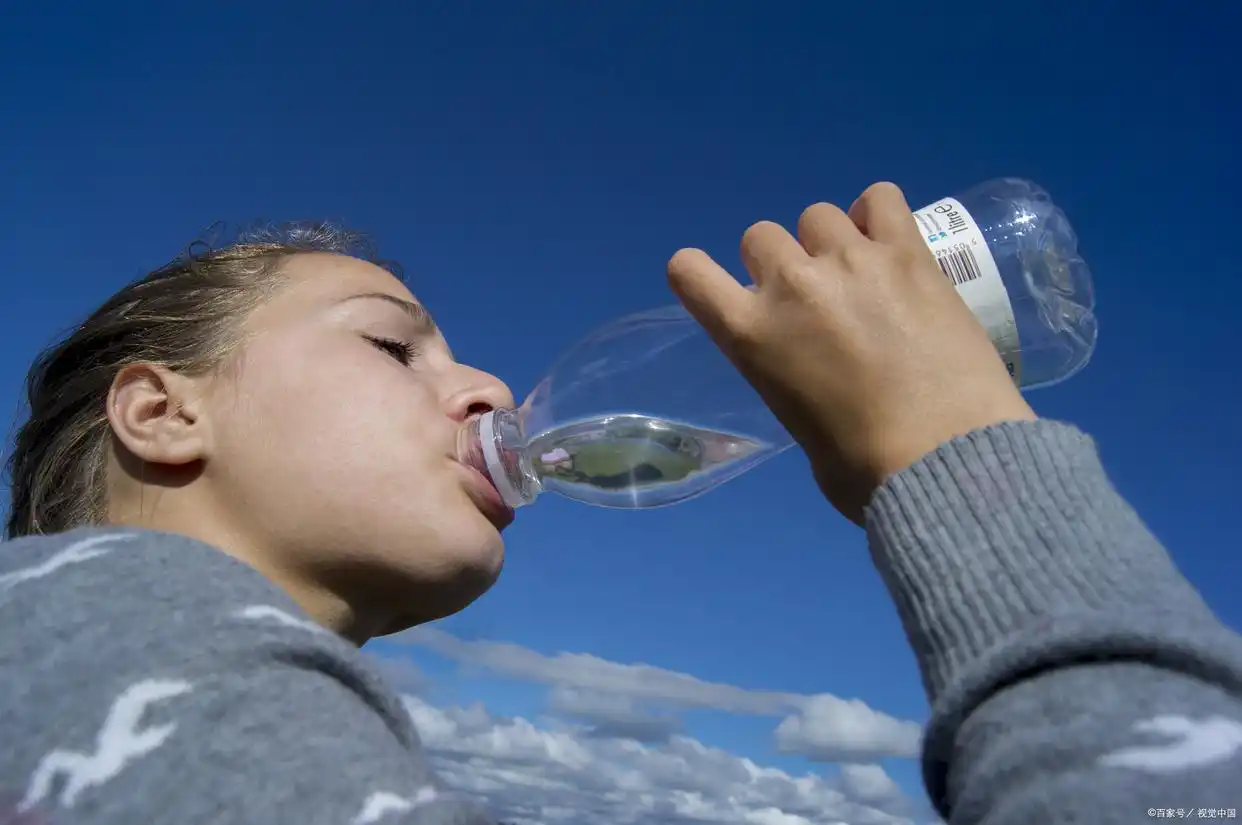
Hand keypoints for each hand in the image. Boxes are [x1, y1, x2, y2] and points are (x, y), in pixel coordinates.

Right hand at [667, 182, 1035, 523]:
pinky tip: (890, 245)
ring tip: (862, 277)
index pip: (689, 271)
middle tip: (815, 303)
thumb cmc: (863, 469)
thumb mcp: (796, 424)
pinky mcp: (908, 252)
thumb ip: (789, 376)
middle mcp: (791, 284)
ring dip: (828, 242)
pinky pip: (880, 197)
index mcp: (750, 334)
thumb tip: (817, 370)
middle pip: (760, 235)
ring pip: (817, 214)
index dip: (701, 274)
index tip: (726, 291)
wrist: (944, 460)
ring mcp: (851, 260)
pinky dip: (877, 214)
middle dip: (779, 264)